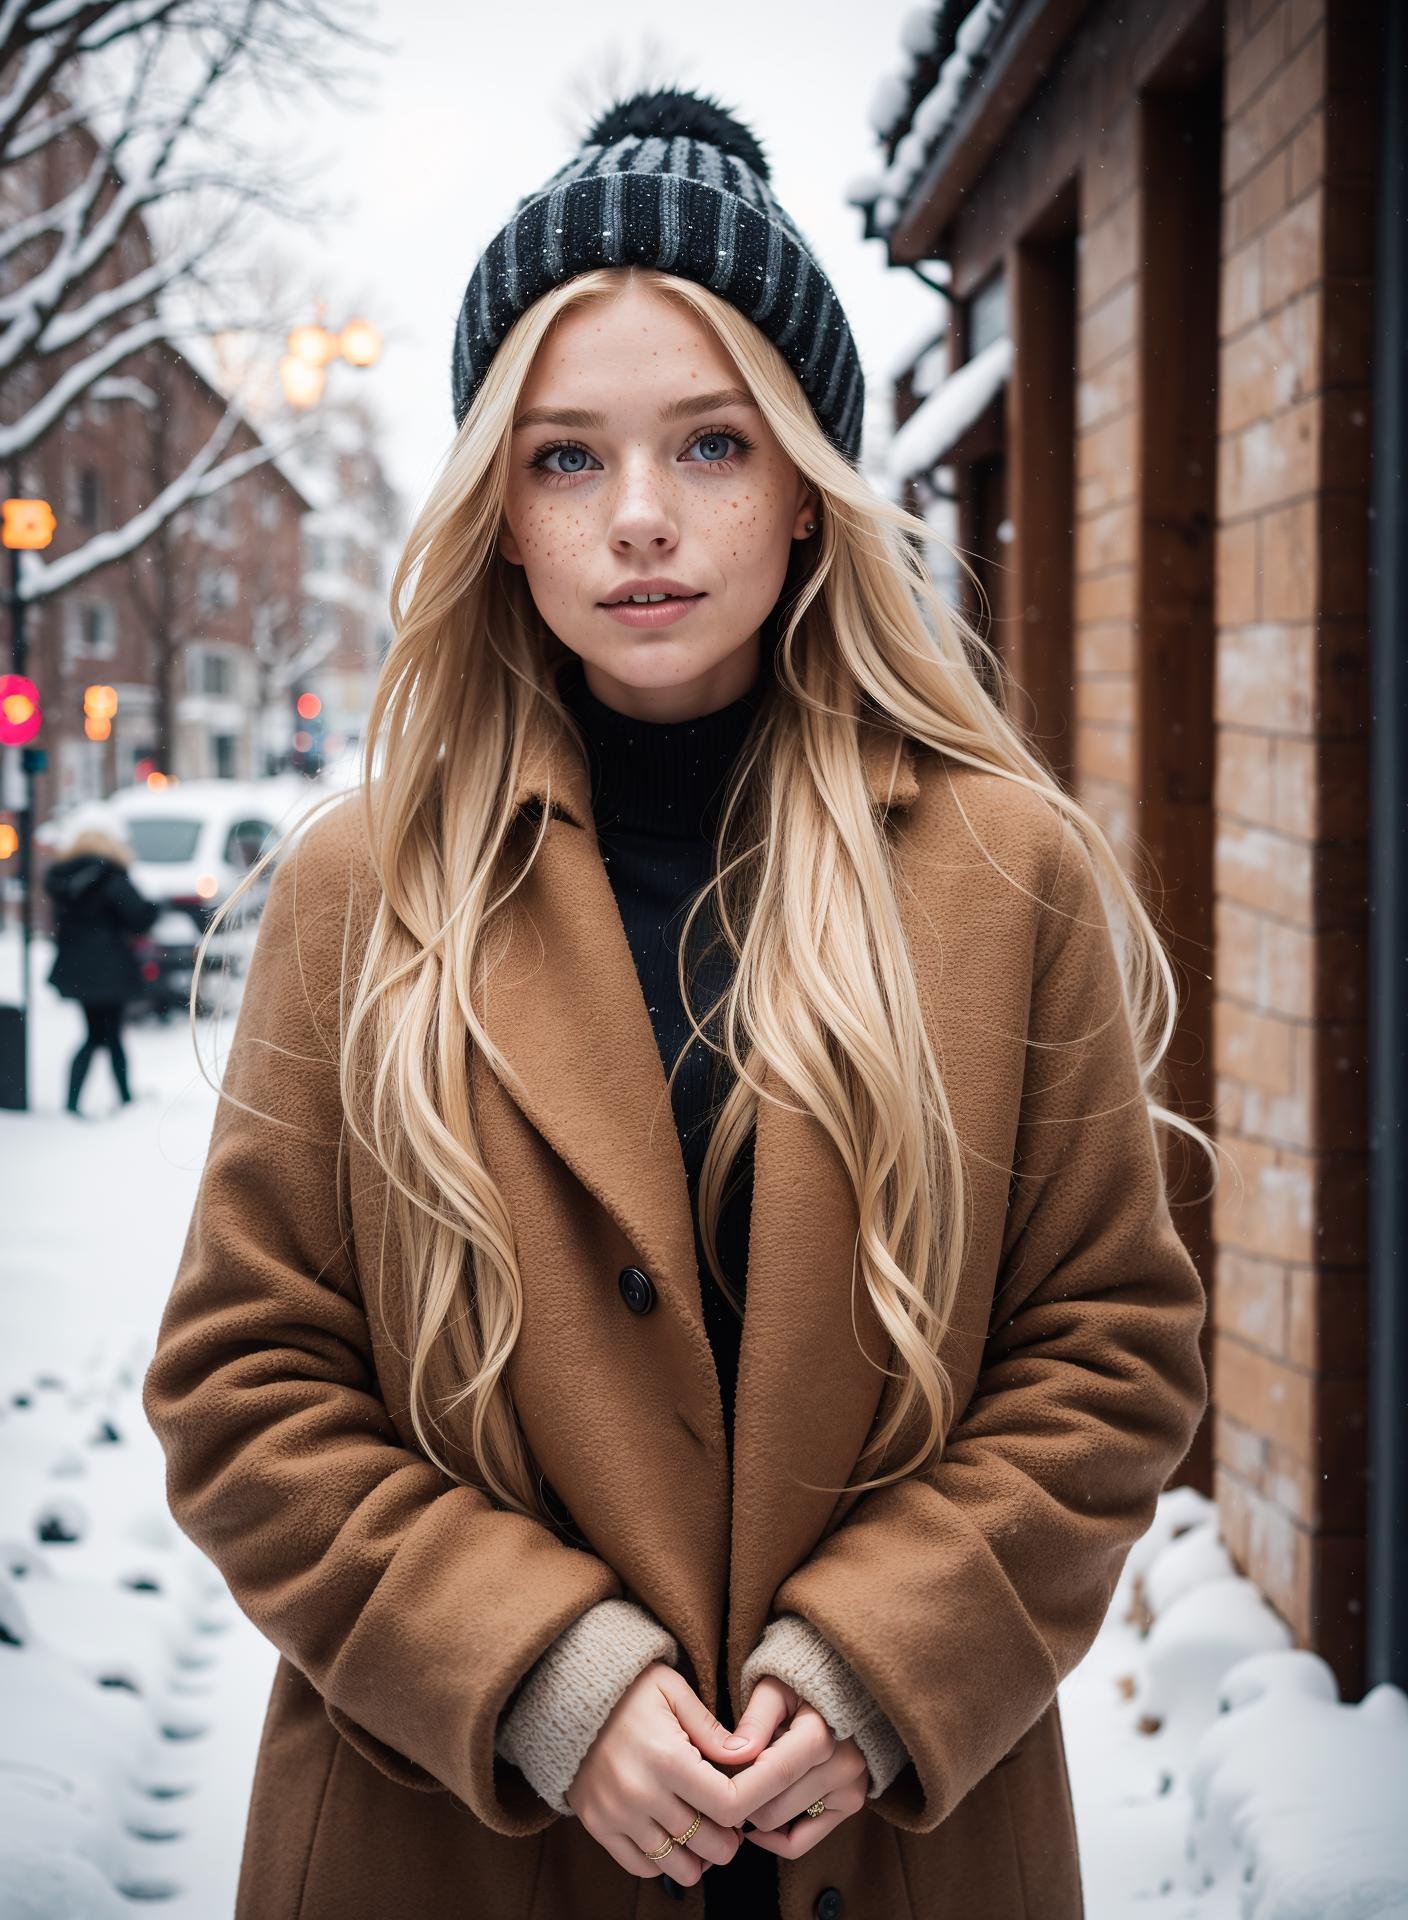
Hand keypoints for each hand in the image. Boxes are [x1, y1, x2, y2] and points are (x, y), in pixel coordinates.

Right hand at [565, 1661, 752, 1884]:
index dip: (750, 1808)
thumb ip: (711, 1729)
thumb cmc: (629, 1691)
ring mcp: (617, 1814)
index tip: (751, 1800)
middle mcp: (642, 1793)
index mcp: (668, 1757)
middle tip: (733, 1825)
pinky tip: (675, 1843)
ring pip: (677, 1865)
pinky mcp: (598, 1826)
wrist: (568, 1699)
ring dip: (700, 1859)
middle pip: (707, 1843)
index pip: (727, 1805)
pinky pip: (641, 1867)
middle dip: (729, 1839)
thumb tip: (748, 1757)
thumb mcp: (672, 1691)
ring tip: (706, 1838)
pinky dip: (664, 1863)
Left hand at [720, 1676, 868, 1858]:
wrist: (839, 1689)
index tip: (709, 1788)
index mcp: (821, 1732)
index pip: (774, 1774)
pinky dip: (773, 1836)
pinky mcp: (848, 1806)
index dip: (737, 1788)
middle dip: (742, 1800)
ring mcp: (849, 1789)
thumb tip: (735, 1754)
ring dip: (755, 1813)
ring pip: (781, 1826)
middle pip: (772, 1808)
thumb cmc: (798, 1685)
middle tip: (723, 1784)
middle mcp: (842, 1765)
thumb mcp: (773, 1688)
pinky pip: (801, 1842)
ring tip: (745, 1787)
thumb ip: (756, 1719)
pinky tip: (755, 1818)